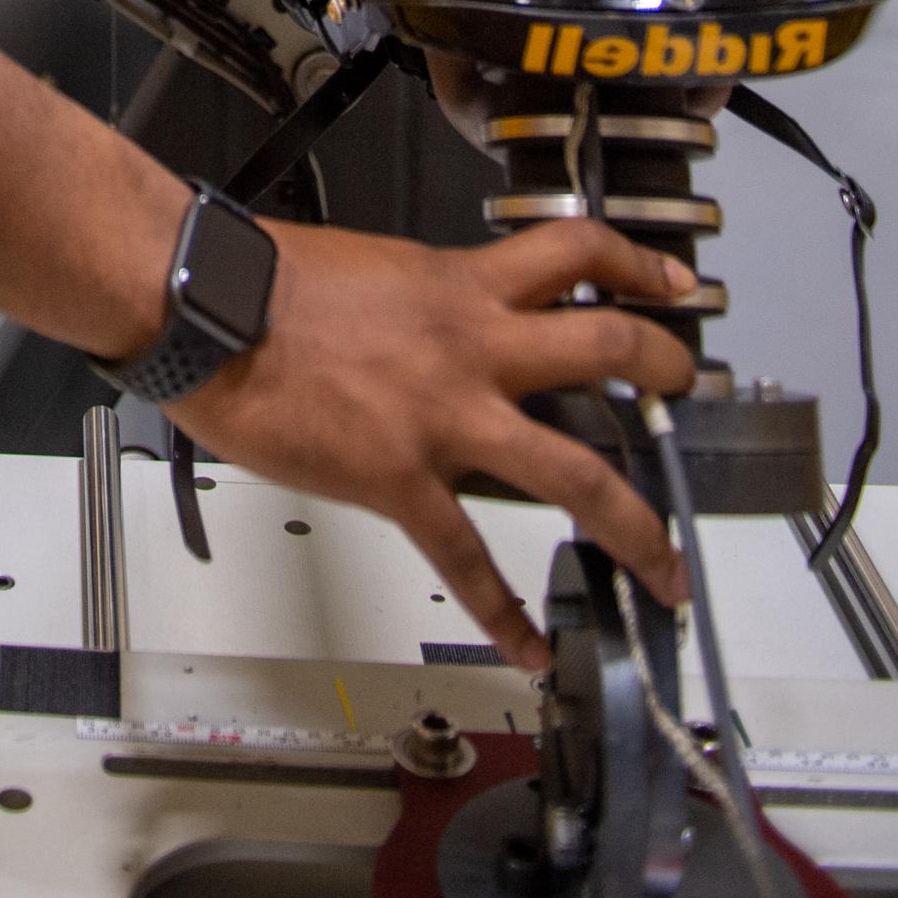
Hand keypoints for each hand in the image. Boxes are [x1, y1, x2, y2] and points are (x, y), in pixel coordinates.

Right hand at [173, 217, 696, 668]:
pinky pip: (469, 561)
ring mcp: (447, 419)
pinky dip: (503, 614)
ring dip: (637, 522)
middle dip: (667, 371)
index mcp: (460, 286)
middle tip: (689, 390)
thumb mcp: (371, 266)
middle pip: (608, 348)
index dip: (638, 268)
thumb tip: (439, 322)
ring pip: (577, 471)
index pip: (574, 252)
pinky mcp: (403, 480)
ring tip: (667, 560)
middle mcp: (472, 346)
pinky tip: (526, 645)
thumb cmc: (264, 280)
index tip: (671, 285)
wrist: (209, 304)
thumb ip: (424, 298)